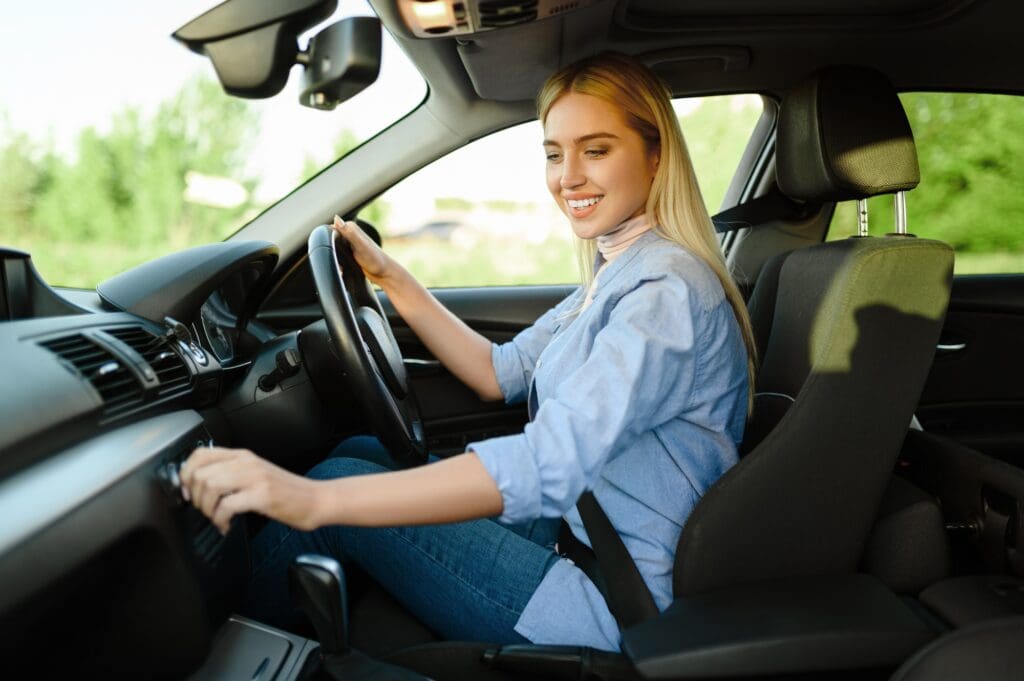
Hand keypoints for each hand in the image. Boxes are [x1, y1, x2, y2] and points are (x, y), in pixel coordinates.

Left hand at [179, 446, 321, 533]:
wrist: (315, 500)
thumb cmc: (285, 492)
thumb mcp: (255, 475)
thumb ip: (231, 474)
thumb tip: (198, 485)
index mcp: (243, 456)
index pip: (200, 454)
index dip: (185, 473)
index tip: (187, 491)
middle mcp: (247, 462)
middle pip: (201, 472)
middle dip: (194, 497)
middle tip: (203, 510)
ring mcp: (256, 478)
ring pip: (210, 486)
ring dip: (206, 508)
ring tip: (215, 518)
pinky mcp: (263, 495)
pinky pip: (227, 506)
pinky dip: (220, 520)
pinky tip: (226, 525)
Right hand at [332, 215, 393, 285]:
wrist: (384, 274)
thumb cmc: (375, 260)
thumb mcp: (360, 246)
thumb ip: (349, 232)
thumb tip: (336, 218)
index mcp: (351, 228)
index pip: (330, 228)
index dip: (327, 239)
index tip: (333, 250)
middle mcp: (350, 233)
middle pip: (330, 239)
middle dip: (330, 250)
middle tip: (340, 261)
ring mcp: (349, 243)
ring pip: (333, 248)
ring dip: (333, 257)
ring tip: (342, 266)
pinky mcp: (349, 253)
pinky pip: (337, 255)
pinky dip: (337, 262)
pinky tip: (342, 269)